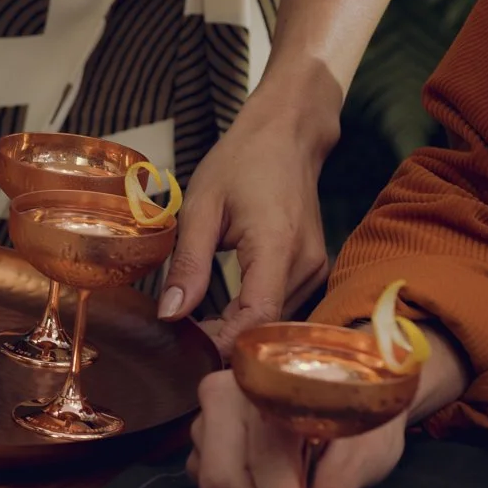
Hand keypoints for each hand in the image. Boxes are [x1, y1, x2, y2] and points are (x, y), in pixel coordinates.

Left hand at [158, 89, 333, 354]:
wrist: (288, 134)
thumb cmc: (243, 161)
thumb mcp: (201, 207)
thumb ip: (188, 264)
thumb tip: (170, 315)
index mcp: (277, 245)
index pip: (257, 317)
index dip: (224, 344)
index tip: (188, 353)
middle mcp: (306, 262)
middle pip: (269, 327)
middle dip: (227, 344)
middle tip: (183, 348)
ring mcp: (316, 267)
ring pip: (278, 323)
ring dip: (240, 333)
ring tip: (197, 334)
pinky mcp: (314, 268)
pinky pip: (285, 307)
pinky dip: (254, 318)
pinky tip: (223, 316)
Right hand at [187, 369, 407, 487]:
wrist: (343, 389)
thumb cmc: (358, 417)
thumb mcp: (368, 447)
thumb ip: (342, 484)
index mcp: (272, 386)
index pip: (266, 459)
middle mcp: (227, 395)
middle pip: (224, 478)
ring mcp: (207, 417)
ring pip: (212, 486)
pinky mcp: (200, 440)